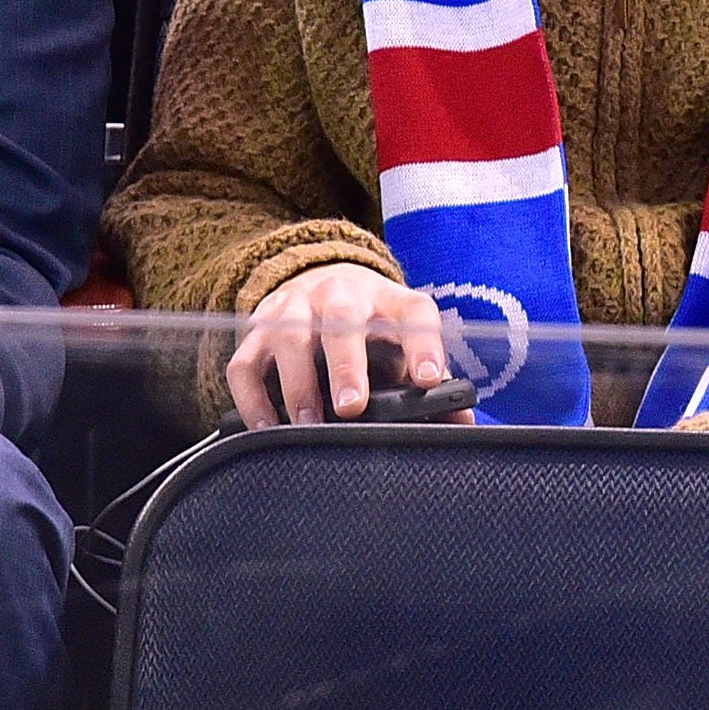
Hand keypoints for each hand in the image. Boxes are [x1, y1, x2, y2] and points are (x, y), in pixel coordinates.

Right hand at [228, 264, 462, 427]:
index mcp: (389, 301)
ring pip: (290, 335)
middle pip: (344, 319)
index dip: (424, 345)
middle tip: (352, 407)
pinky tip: (267, 426)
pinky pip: (245, 363)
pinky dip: (252, 397)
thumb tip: (463, 425)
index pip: (415, 312)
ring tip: (308, 423)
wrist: (321, 283)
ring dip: (298, 382)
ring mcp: (294, 309)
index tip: (429, 380)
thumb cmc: (371, 328)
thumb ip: (428, 380)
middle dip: (347, 364)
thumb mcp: (403, 343)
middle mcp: (342, 296)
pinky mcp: (257, 331)